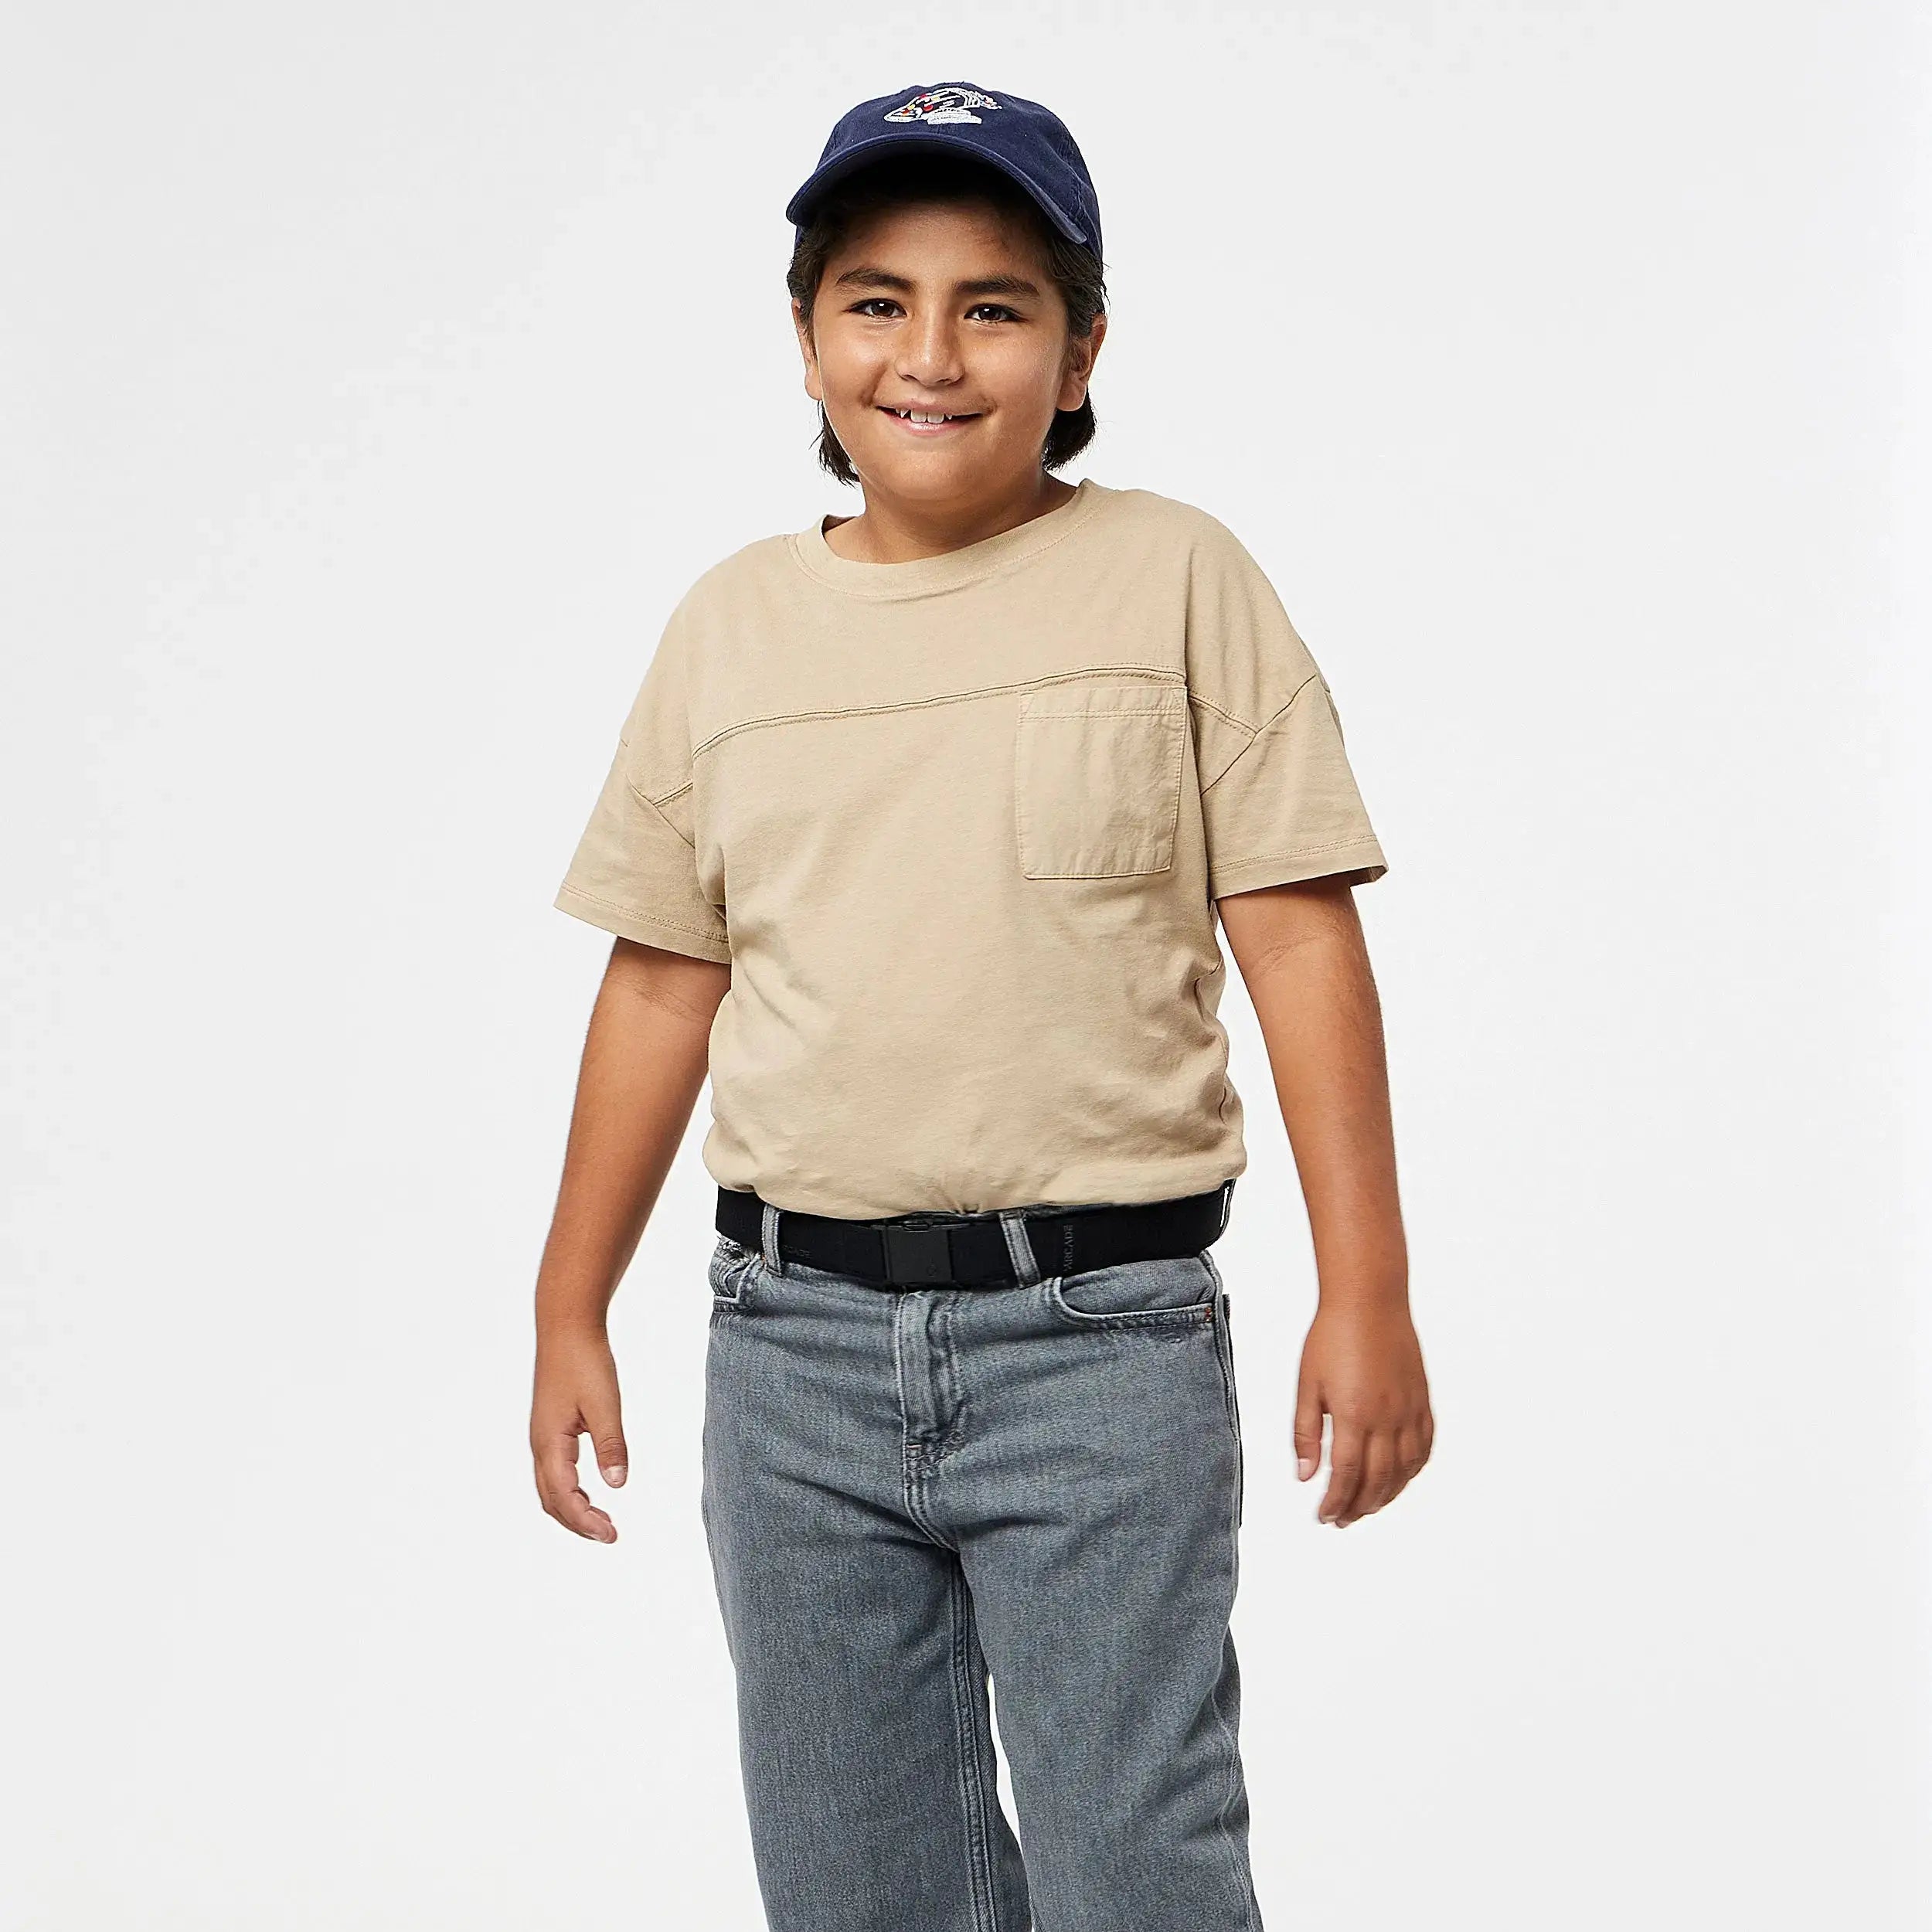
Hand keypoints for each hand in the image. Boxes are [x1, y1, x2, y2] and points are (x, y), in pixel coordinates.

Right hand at [531, 1326, 628, 1542]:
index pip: (564, 1497)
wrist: (566, 1327)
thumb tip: (617, 1484)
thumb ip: (611, 1444)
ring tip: (601, 1522)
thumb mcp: (605, 1403)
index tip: (611, 1535)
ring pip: (550, 1488)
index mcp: (550, 1443)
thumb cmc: (585, 1361)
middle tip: (610, 1535)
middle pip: (552, 1500)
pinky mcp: (549, 1428)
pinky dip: (569, 1491)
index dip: (586, 1521)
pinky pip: (554, 1472)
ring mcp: (542, 1437)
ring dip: (572, 1509)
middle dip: (578, 1523)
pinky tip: (590, 1490)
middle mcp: (540, 1445)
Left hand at [1295, 1299, 1432, 1526]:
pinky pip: (1424, 1448)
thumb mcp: (1307, 1385)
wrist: (1370, 1301)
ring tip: (1367, 1507)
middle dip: (1358, 1507)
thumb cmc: (1334, 1336)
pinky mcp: (1422, 1402)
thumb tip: (1305, 1476)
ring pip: (1404, 1470)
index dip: (1336, 1502)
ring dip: (1386, 1495)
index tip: (1325, 1516)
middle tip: (1342, 1519)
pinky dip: (1413, 1471)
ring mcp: (1409, 1411)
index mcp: (1354, 1415)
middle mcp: (1387, 1418)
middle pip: (1377, 1480)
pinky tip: (1400, 1478)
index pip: (1347, 1475)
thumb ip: (1306, 1433)